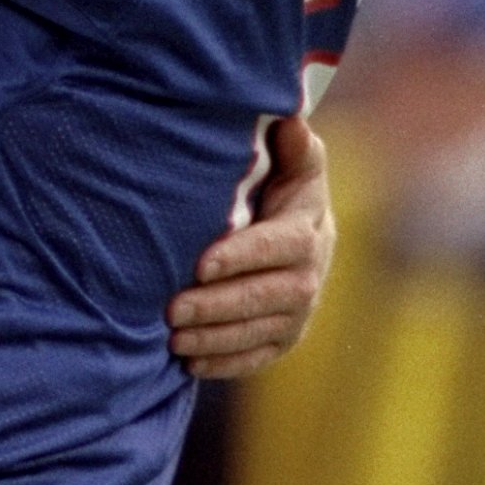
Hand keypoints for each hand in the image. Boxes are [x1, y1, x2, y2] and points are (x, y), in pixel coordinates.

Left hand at [168, 115, 335, 379]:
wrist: (287, 221)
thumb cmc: (273, 178)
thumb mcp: (285, 155)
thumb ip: (289, 143)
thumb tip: (291, 120)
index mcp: (309, 224)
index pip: (282, 245)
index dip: (245, 255)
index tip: (201, 264)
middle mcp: (312, 271)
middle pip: (272, 296)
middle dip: (220, 305)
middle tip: (172, 309)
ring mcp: (301, 309)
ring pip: (264, 331)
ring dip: (218, 338)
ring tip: (173, 338)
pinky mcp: (286, 336)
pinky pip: (260, 356)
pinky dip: (226, 363)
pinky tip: (190, 364)